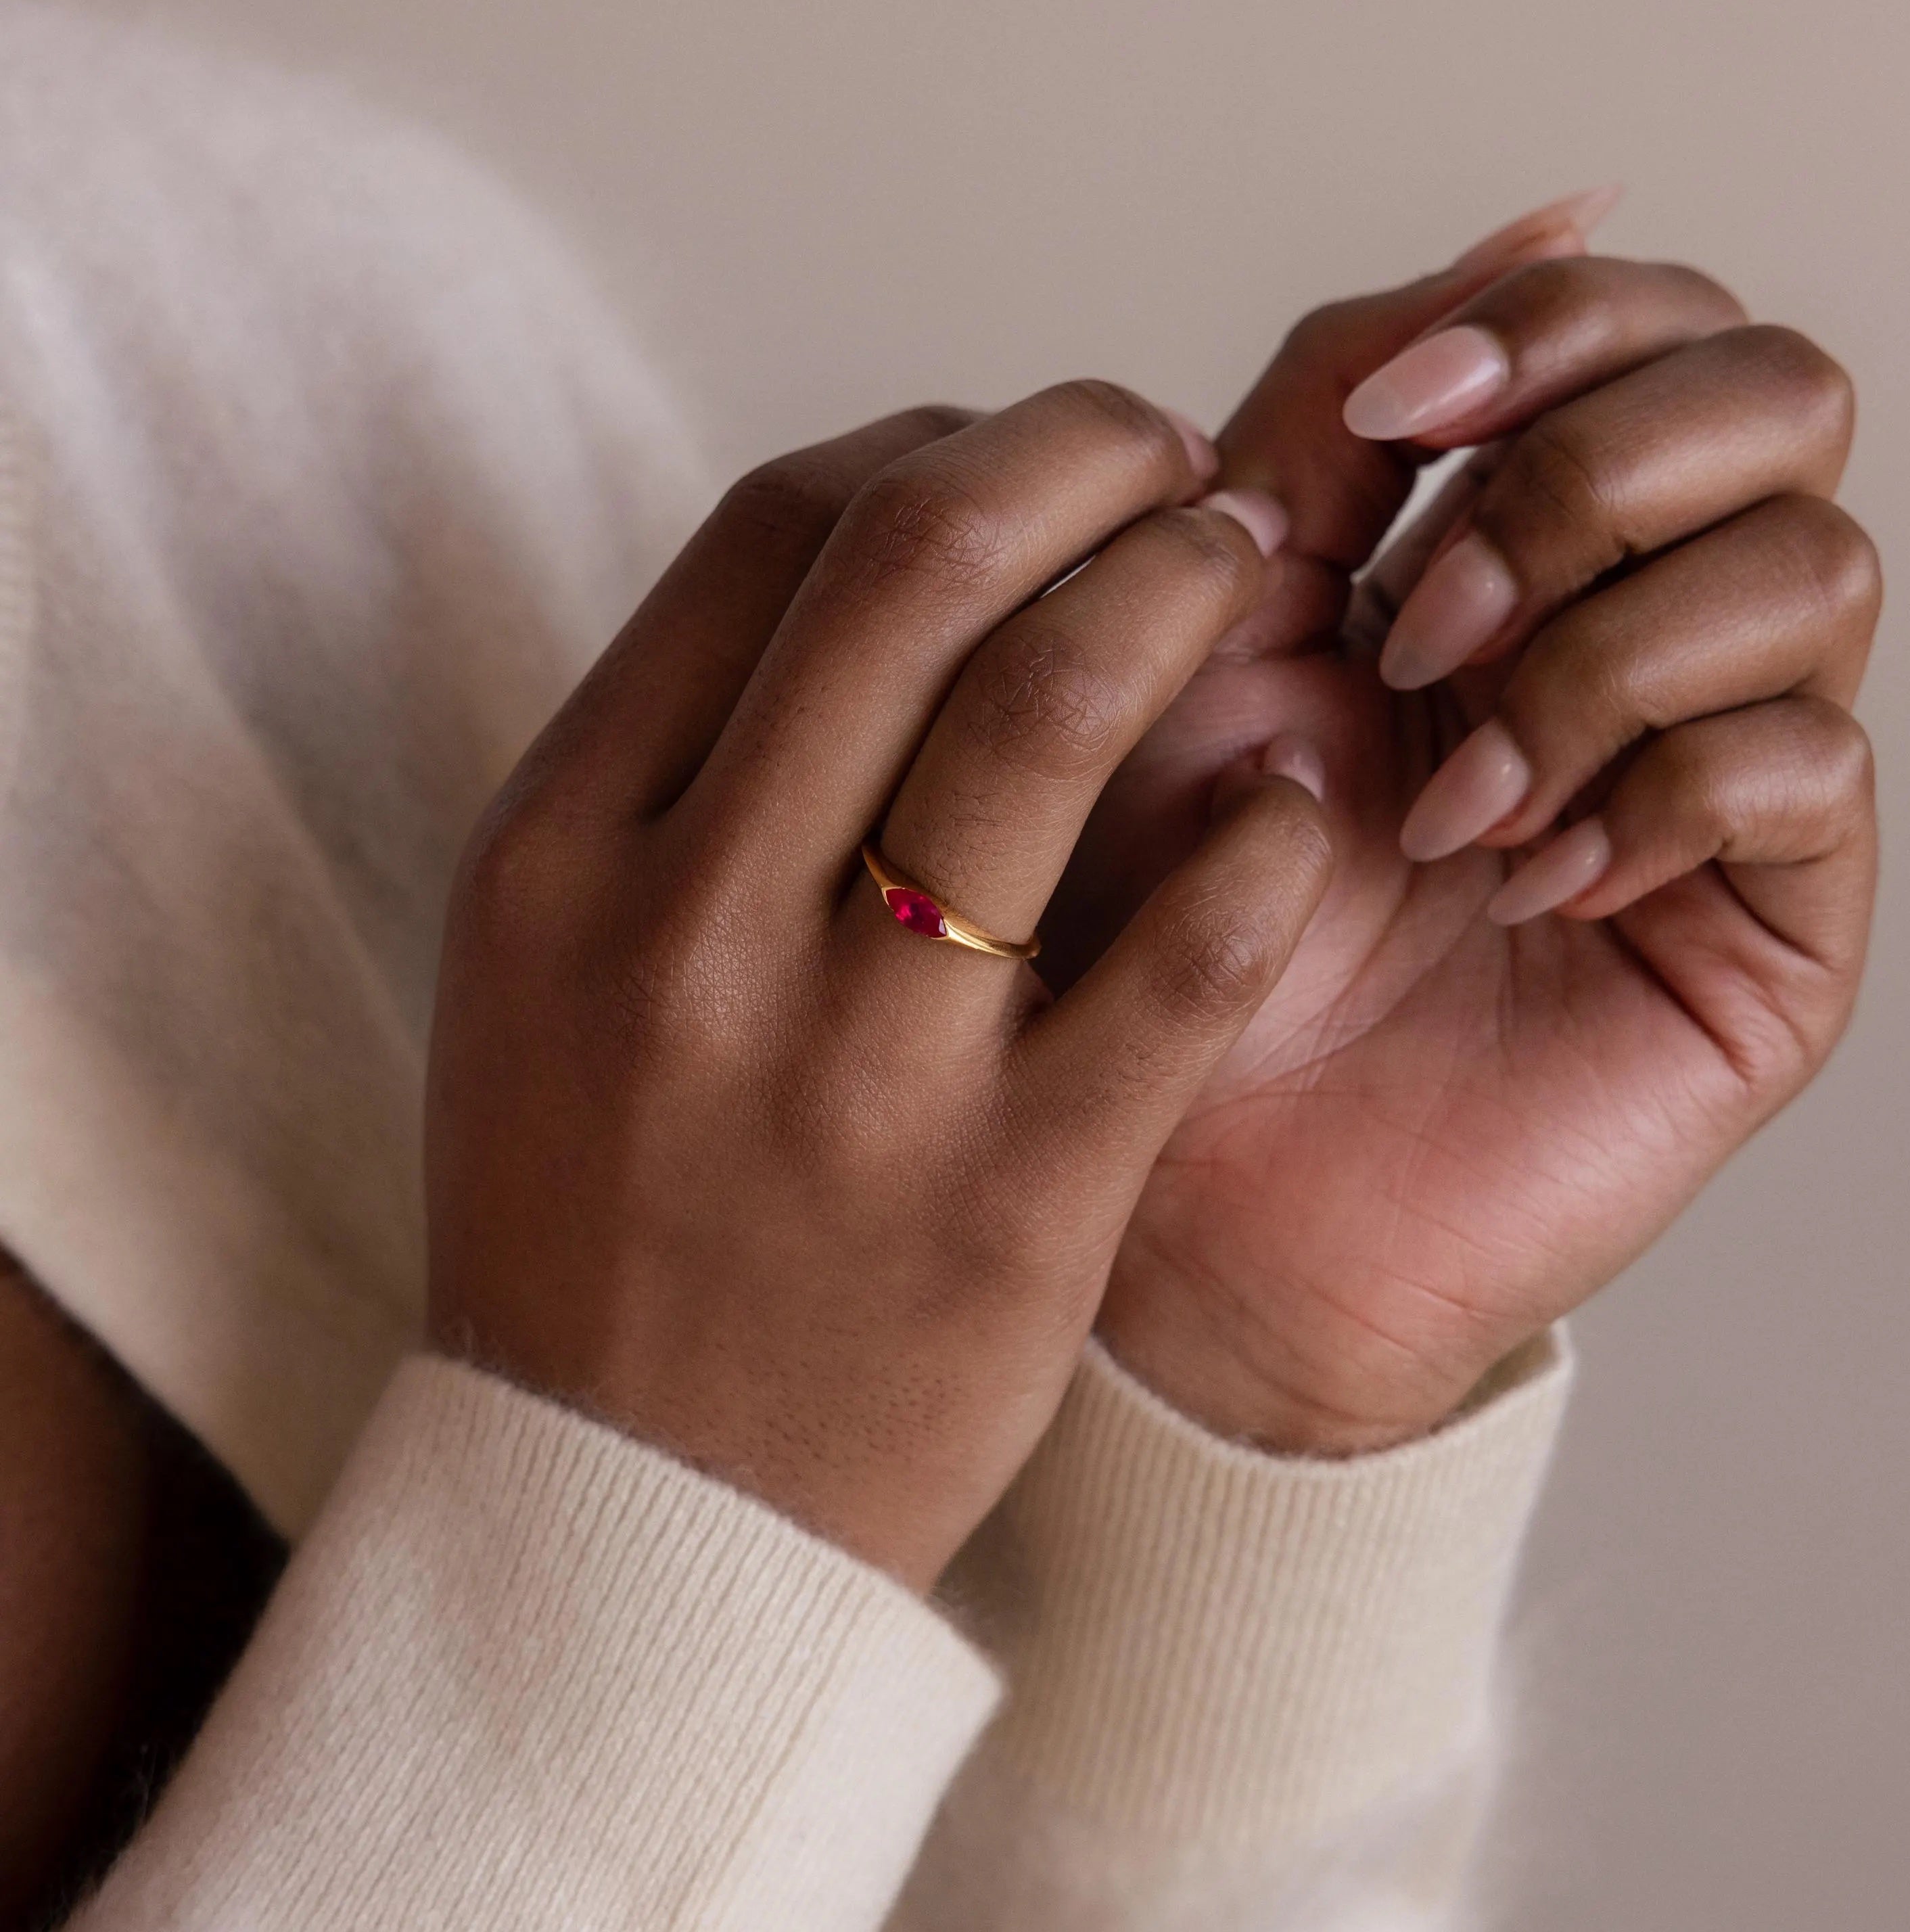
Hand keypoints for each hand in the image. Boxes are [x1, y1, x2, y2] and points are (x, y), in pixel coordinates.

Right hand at [424, 386, 1328, 1589]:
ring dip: (1182, 593)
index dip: (940, 445)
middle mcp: (690, 929)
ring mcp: (855, 1070)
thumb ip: (691, 759)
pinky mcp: (1017, 1199)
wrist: (642, 1517)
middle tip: (1183, 460)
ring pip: (1054, 712)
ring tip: (1251, 576)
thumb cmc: (608, 1211)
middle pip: (918, 563)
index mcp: (564, 845)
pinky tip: (1296, 805)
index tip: (1033, 462)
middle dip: (1085, 455)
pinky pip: (1187, 954)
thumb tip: (888, 547)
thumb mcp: (560, 960)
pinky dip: (1265, 839)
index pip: (774, 530)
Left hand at [1050, 203, 1878, 1452]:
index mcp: (1517, 535)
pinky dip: (1649, 795)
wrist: (1185, 1154)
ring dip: (1603, 657)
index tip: (1390, 434)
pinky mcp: (1774, 913)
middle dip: (1585, 484)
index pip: (1645, 320)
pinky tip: (1522, 879)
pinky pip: (1807, 763)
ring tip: (1447, 795)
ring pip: (1813, 565)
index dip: (1542, 326)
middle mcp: (1645, 626)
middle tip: (1421, 632)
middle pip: (1775, 397)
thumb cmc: (1167, 895)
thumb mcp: (1206, 621)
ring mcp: (1724, 767)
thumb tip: (1541, 207)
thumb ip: (1332, 416)